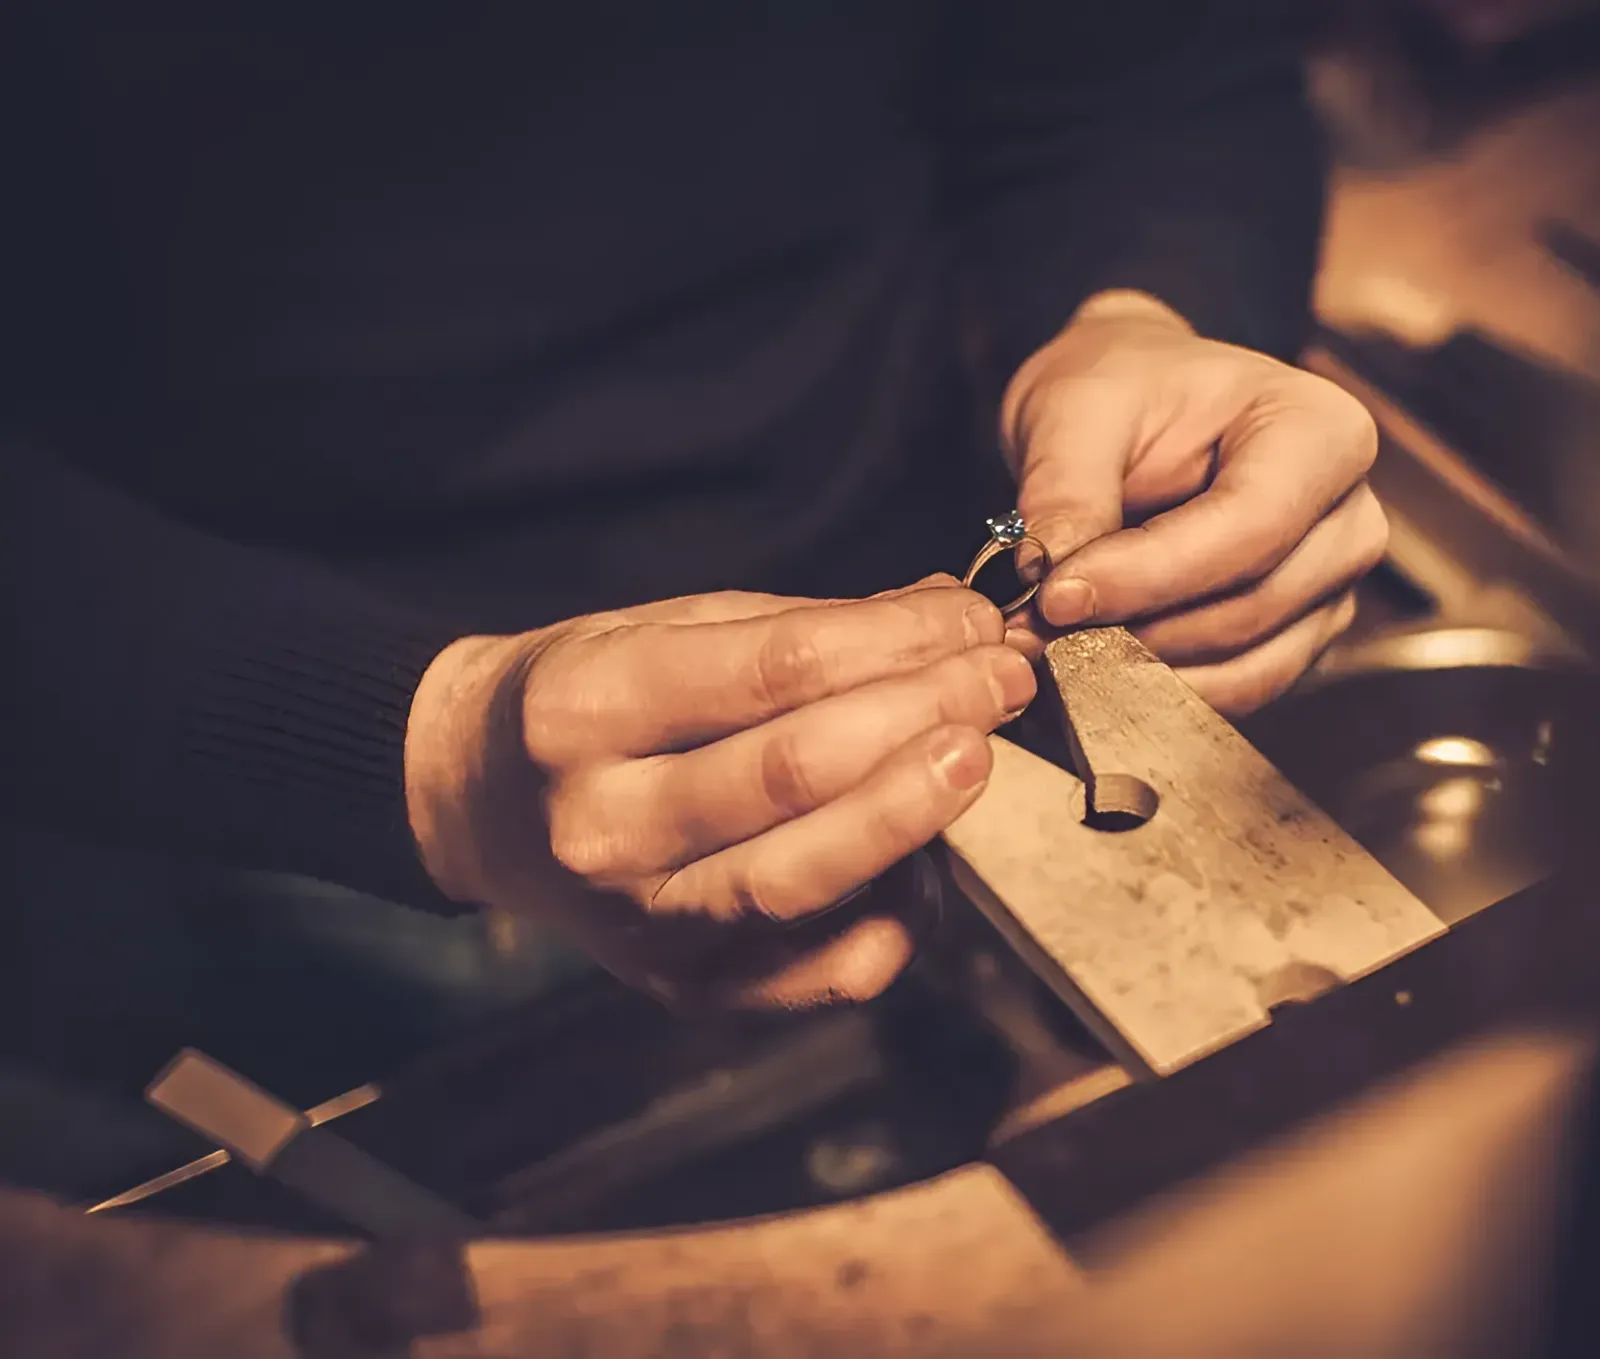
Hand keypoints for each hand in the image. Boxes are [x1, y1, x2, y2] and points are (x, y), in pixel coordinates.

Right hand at [402, 578, 1033, 1007]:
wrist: (481, 804)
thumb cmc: (588, 702)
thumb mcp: (663, 629)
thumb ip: (803, 628)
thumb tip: (949, 614)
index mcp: (582, 712)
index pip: (769, 673)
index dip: (893, 643)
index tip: (972, 619)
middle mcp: (601, 828)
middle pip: (791, 775)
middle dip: (920, 717)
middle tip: (1001, 677)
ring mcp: (642, 924)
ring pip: (804, 881)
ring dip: (912, 814)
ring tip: (977, 754)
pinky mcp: (685, 988)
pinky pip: (818, 971)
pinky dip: (892, 917)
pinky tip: (927, 858)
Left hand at [1002, 290, 1387, 715]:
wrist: (1136, 410)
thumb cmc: (1123, 388)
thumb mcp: (1075, 408)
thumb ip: (1064, 490)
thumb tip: (1049, 578)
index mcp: (1321, 431)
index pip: (1251, 526)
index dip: (1151, 575)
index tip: (1058, 596)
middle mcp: (1348, 516)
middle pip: (1251, 607)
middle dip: (1136, 633)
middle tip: (1034, 633)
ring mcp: (1330, 587)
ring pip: (1247, 666)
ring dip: (1142, 674)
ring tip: (1052, 650)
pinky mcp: (1298, 640)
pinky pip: (1238, 691)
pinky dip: (1159, 694)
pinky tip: (1091, 670)